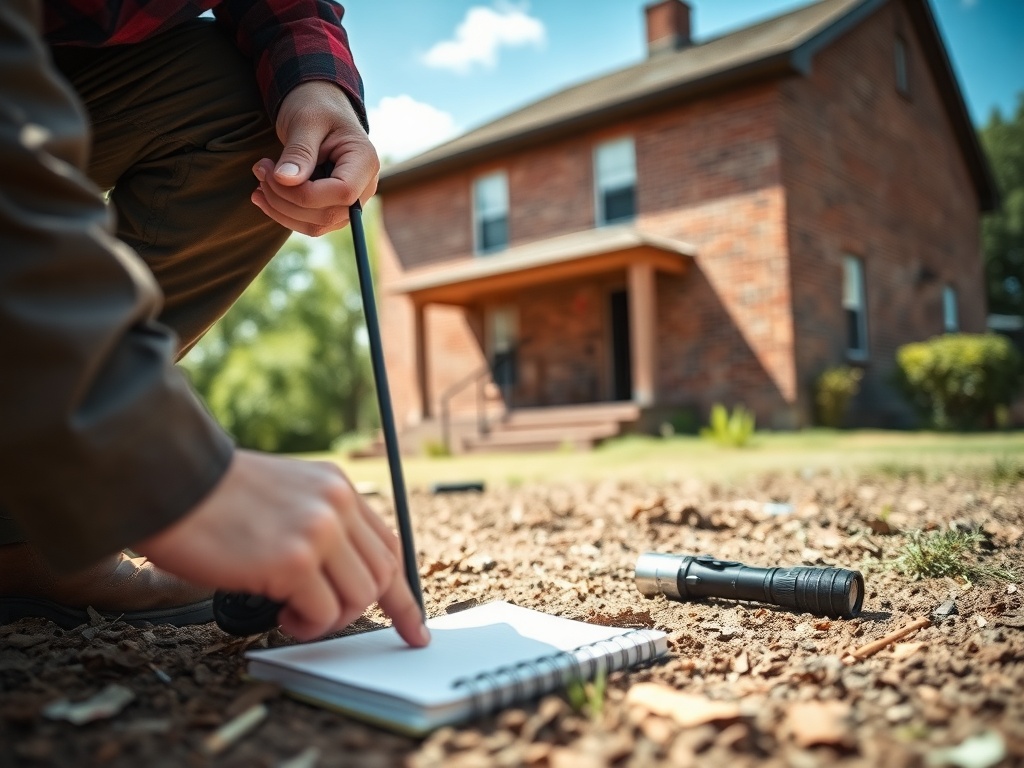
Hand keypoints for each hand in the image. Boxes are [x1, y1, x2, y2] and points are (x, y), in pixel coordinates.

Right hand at [135, 450, 428, 644]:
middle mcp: (336, 504)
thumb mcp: (285, 494)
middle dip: (355, 609)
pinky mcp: (293, 561)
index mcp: (336, 487)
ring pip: (359, 599)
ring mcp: (318, 532)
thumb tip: (342, 575)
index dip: (402, 593)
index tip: (414, 628)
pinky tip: (278, 610)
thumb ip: (320, 523)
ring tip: (291, 610)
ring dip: (327, 618)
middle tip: (317, 615)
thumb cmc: (212, 498)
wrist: (168, 481)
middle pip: (380, 576)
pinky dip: (305, 625)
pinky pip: (324, 614)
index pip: (389, 546)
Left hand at [251, 81, 379, 236]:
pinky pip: (310, 224)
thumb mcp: (305, 121)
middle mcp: (364, 187)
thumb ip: (298, 152)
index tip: (273, 173)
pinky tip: (264, 193)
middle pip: (328, 214)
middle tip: (260, 171)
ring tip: (260, 179)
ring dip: (281, 209)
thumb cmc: (315, 107)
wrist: (319, 107)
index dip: (304, 193)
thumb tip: (285, 180)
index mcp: (364, 161)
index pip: (342, 193)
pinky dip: (283, 214)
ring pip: (316, 225)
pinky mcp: (333, 208)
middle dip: (286, 200)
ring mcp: (350, 202)